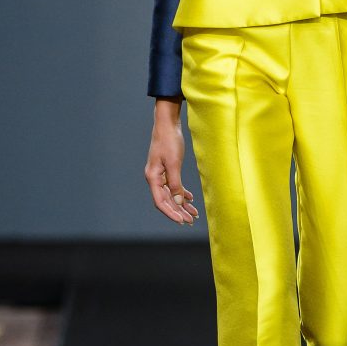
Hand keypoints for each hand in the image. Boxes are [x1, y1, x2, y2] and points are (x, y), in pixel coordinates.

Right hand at [145, 100, 199, 225]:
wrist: (167, 124)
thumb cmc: (169, 141)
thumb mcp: (173, 163)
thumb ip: (175, 183)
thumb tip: (178, 201)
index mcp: (153, 177)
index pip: (160, 202)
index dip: (171, 213)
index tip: (182, 221)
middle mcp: (154, 178)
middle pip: (166, 200)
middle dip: (178, 211)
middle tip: (191, 220)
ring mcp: (160, 174)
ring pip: (171, 194)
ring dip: (181, 204)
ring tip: (193, 213)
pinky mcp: (166, 169)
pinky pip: (173, 186)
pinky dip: (181, 193)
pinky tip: (190, 198)